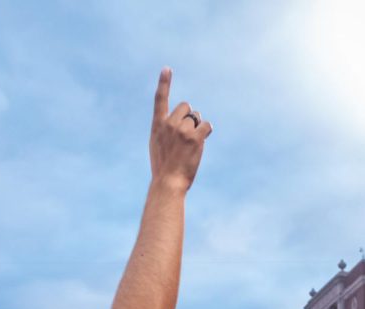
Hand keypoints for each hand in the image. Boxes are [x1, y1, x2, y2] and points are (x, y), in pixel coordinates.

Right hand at [149, 68, 211, 192]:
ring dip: (198, 127)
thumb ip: (166, 129)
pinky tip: (201, 142)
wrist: (168, 182)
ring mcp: (181, 130)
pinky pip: (207, 125)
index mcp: (157, 124)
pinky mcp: (194, 138)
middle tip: (186, 136)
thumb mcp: (157, 144)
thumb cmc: (164, 166)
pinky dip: (207, 132)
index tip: (167, 69)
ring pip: (197, 117)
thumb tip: (185, 120)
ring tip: (190, 145)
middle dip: (190, 117)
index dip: (164, 83)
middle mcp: (169, 123)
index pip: (160, 99)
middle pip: (186, 106)